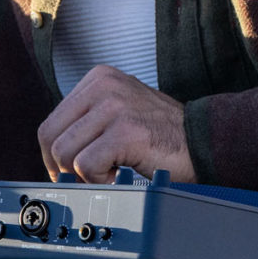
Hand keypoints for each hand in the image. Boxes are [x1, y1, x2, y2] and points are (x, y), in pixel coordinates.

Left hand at [36, 66, 195, 182]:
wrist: (207, 141)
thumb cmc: (164, 135)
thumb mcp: (120, 112)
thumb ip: (87, 123)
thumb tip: (52, 154)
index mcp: (98, 78)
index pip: (50, 123)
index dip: (53, 155)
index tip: (67, 172)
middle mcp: (103, 85)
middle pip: (50, 138)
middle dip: (61, 168)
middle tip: (83, 180)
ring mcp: (115, 106)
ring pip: (64, 153)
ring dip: (83, 175)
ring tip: (110, 173)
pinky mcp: (126, 130)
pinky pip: (85, 165)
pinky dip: (98, 180)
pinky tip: (119, 176)